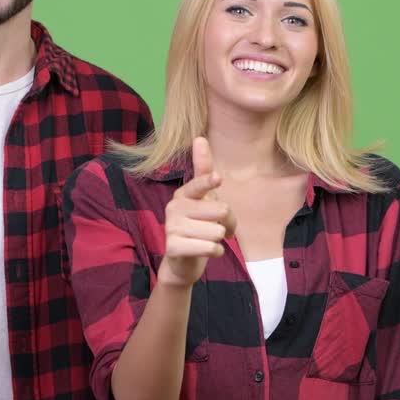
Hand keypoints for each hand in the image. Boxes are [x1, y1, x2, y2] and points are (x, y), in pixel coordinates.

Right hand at [158, 137, 235, 287]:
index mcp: (184, 193)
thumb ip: (203, 172)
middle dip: (228, 223)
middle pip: (221, 210)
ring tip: (209, 241)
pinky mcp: (173, 246)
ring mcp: (171, 227)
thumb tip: (199, 137)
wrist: (182, 263)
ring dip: (220, 240)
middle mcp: (174, 207)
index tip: (217, 179)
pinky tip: (206, 252)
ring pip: (217, 231)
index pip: (199, 184)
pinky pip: (210, 247)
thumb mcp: (204, 200)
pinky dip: (215, 252)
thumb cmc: (199, 228)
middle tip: (219, 230)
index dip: (209, 183)